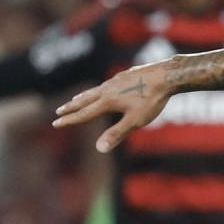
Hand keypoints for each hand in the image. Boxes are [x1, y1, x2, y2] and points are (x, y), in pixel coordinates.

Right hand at [53, 58, 177, 151]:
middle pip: (85, 100)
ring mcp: (116, 81)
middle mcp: (108, 89)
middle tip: (58, 111)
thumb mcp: (135, 121)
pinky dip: (98, 90)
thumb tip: (99, 149)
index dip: (70, 120)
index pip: (84, 114)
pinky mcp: (125, 75)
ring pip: (95, 91)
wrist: (167, 75)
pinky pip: (107, 84)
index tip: (56, 123)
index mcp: (107, 101)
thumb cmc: (152, 100)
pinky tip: (104, 90)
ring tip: (76, 99)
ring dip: (83, 97)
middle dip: (71, 107)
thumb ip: (116, 134)